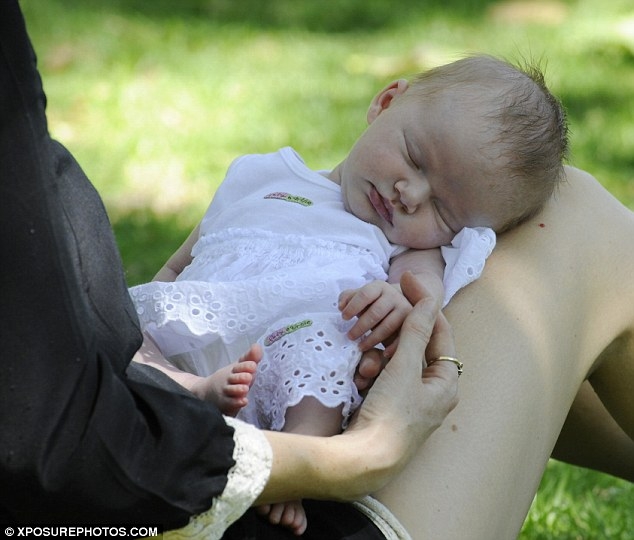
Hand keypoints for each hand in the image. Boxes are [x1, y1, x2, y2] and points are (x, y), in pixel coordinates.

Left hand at [339, 280, 412, 353]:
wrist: (398, 306)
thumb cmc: (373, 303)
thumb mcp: (361, 297)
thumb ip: (348, 298)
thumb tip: (341, 306)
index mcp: (379, 287)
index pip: (365, 294)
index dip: (353, 306)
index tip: (343, 318)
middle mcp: (395, 296)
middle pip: (376, 312)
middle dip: (361, 326)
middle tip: (350, 337)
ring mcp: (405, 309)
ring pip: (388, 325)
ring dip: (372, 338)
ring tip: (360, 347)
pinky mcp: (412, 323)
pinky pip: (402, 337)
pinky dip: (393, 347)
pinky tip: (383, 354)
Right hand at [344, 272, 458, 489]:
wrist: (364, 458)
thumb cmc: (391, 414)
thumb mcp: (403, 367)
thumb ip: (415, 331)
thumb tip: (429, 298)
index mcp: (446, 383)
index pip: (440, 331)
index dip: (424, 303)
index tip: (405, 279)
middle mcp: (432, 392)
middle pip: (414, 347)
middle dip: (392, 338)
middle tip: (376, 325)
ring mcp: (410, 401)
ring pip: (394, 362)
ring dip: (378, 358)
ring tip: (365, 367)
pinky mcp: (390, 407)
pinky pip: (382, 378)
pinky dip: (371, 372)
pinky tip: (361, 376)